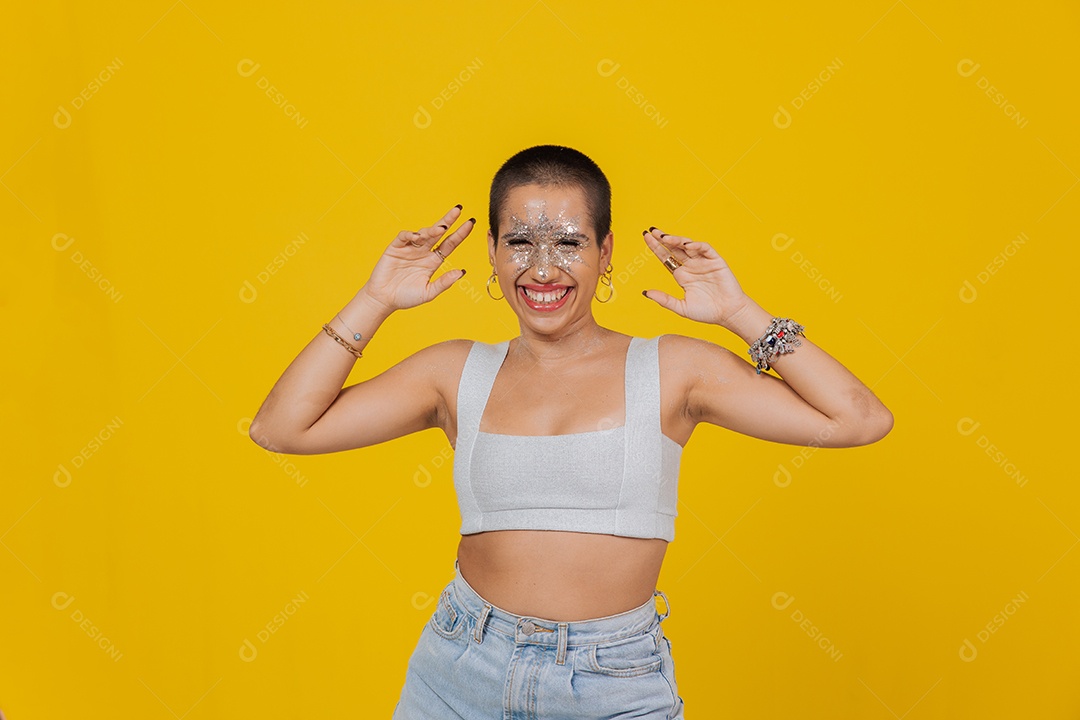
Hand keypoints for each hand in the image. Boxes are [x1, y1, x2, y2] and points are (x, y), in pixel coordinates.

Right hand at [358, 204, 473, 313]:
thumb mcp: (428, 292)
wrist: (384, 299)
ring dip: (431, 230)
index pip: (450, 244)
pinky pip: (404, 236)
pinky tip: (416, 236)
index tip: (471, 223)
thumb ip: (443, 283)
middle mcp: (423, 251)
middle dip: (448, 220)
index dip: (460, 234)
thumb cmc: (407, 297)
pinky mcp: (396, 247)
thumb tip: (461, 272)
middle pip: (438, 233)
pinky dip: (410, 234)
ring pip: (423, 233)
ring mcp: (410, 248)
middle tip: (458, 209)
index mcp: (433, 261)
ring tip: (440, 229)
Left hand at [641, 227, 751, 327]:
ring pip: (688, 245)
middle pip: (674, 248)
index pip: (666, 257)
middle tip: (652, 232)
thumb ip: (664, 300)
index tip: (646, 238)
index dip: (656, 247)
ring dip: (677, 240)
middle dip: (663, 239)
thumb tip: (646, 292)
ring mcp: (703, 262)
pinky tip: (687, 245)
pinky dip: (696, 245)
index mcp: (682, 275)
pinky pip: (705, 249)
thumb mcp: (681, 307)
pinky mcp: (715, 261)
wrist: (729, 314)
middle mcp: (691, 266)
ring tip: (666, 238)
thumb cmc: (707, 312)